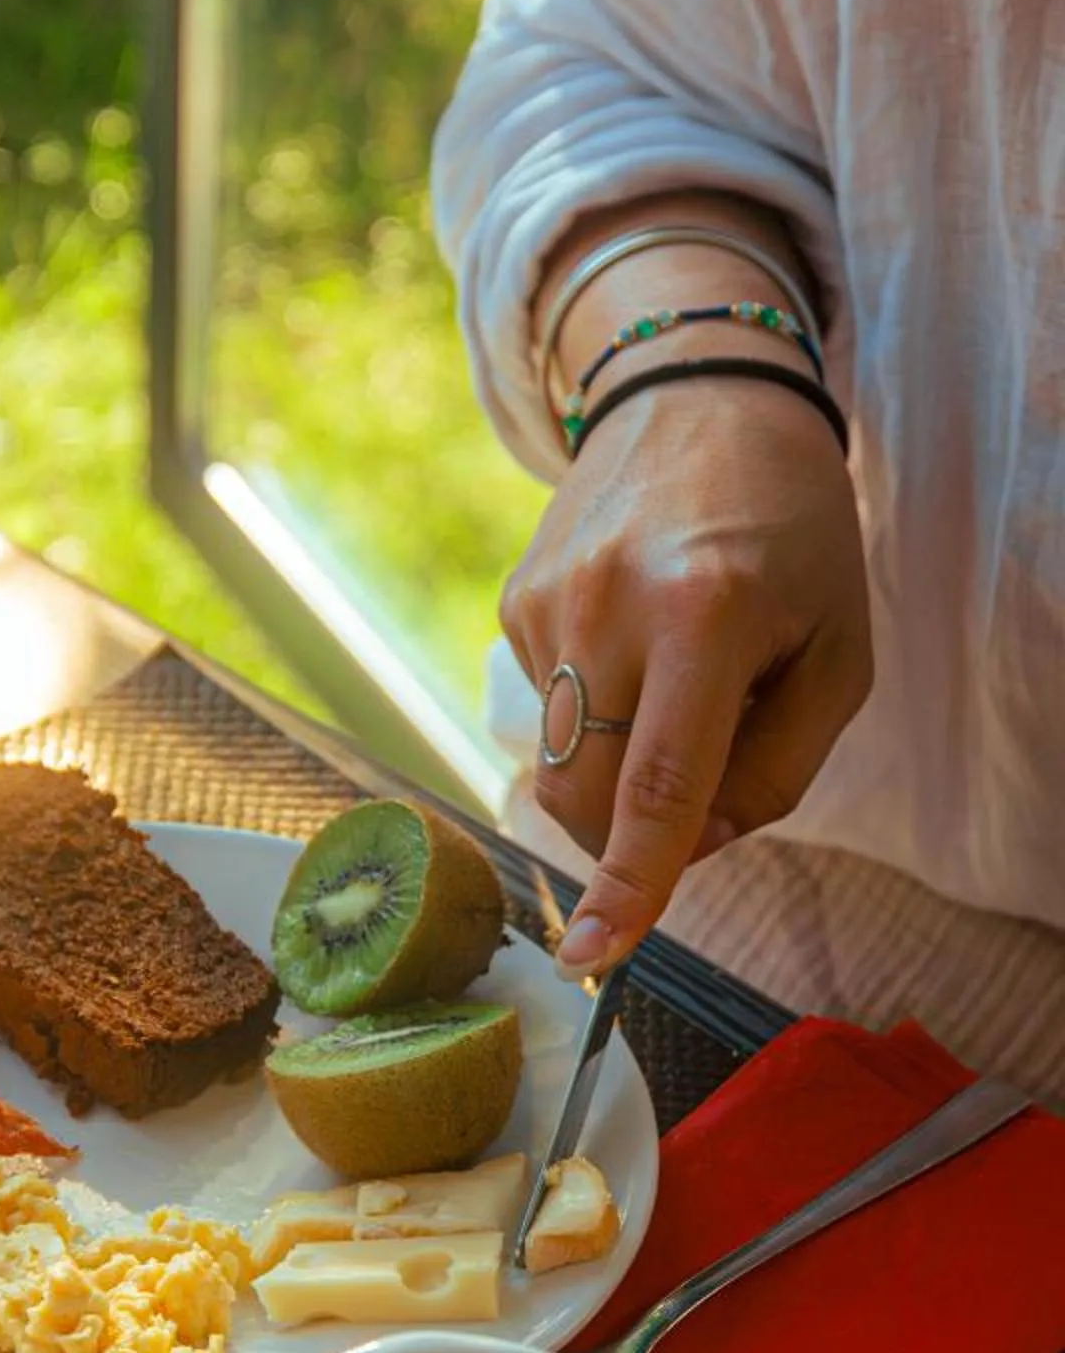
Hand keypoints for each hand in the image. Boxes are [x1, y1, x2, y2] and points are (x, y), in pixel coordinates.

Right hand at [500, 383, 872, 972]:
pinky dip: (595, 708)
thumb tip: (689, 844)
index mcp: (707, 612)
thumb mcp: (838, 651)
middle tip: (707, 775)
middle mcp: (608, 606)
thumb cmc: (793, 531)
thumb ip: (779, 768)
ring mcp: (546, 601)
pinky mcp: (514, 600)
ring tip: (675, 681)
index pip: (659, 783)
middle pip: (590, 797)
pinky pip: (547, 709)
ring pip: (559, 765)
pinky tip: (634, 635)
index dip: (632, 882)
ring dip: (617, 767)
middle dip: (634, 834)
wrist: (699, 396)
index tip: (595, 956)